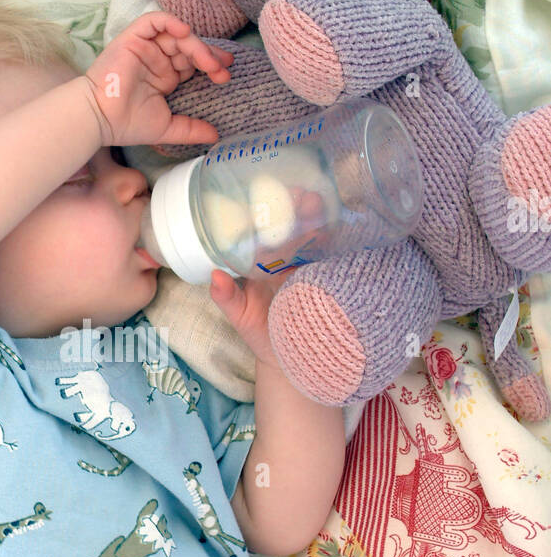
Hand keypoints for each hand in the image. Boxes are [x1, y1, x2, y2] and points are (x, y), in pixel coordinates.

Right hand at [83, 12, 233, 147]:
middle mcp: (157, 59)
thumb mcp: (167, 127)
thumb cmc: (127, 124)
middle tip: (222, 68)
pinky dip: (171, 22)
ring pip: (176, 34)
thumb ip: (191, 129)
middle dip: (209, 55)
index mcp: (164, 76)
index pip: (192, 62)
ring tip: (208, 61)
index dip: (211, 64)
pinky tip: (185, 32)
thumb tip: (216, 137)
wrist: (101, 118)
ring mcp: (146, 47)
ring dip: (195, 44)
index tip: (225, 73)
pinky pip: (154, 21)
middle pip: (189, 47)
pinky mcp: (133, 38)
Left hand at [209, 192, 325, 366]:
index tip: (269, 198)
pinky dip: (339, 247)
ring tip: (318, 206)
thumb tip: (214, 276)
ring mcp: (312, 270)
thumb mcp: (241, 316)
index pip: (267, 230)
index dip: (269, 212)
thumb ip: (228, 297)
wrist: (291, 361)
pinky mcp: (331, 282)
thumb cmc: (263, 334)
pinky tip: (342, 232)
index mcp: (266, 262)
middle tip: (303, 196)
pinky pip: (336, 261)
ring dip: (319, 221)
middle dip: (300, 209)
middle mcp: (289, 260)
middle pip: (296, 228)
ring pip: (317, 239)